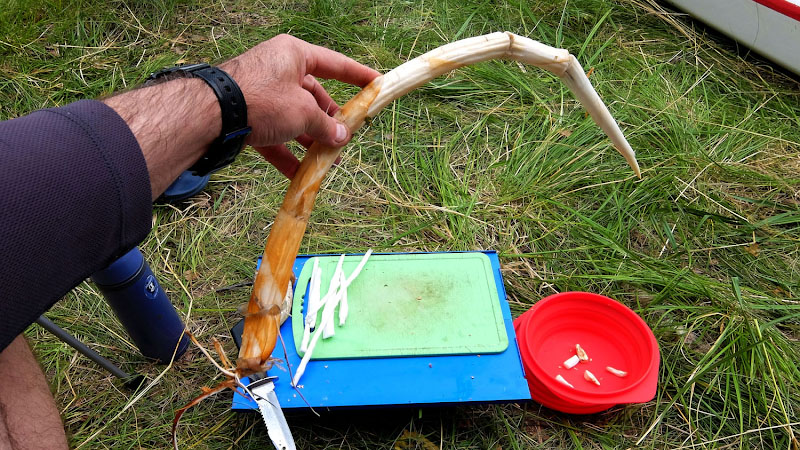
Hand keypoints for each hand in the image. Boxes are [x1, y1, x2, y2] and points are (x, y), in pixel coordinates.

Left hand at [220, 34, 379, 177]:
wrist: (212, 115)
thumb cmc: (264, 100)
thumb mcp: (303, 112)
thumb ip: (326, 125)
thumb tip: (342, 137)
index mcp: (294, 55)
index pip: (334, 63)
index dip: (358, 75)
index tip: (377, 83)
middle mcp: (278, 70)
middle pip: (313, 96)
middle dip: (330, 121)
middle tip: (346, 139)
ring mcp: (261, 95)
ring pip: (294, 119)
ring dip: (311, 141)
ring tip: (328, 161)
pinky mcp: (248, 117)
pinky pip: (274, 136)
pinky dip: (287, 154)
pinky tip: (299, 175)